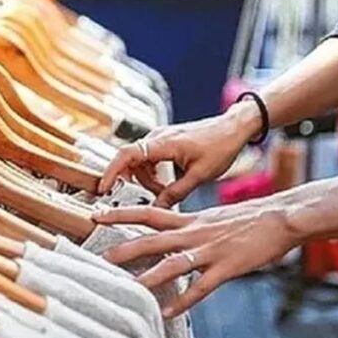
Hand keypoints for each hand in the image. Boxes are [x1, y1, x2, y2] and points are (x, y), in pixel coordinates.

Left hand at [92, 200, 300, 317]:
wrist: (281, 217)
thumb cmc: (248, 218)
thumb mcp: (212, 217)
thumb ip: (189, 225)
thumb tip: (170, 233)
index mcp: (190, 219)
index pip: (148, 212)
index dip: (121, 212)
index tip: (97, 213)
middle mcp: (194, 232)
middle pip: (152, 238)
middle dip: (124, 248)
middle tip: (100, 256)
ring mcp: (210, 250)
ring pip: (173, 264)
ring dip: (149, 277)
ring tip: (129, 289)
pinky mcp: (227, 267)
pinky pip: (201, 287)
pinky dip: (184, 300)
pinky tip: (168, 311)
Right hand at [98, 103, 262, 207]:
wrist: (233, 129)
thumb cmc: (221, 146)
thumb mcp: (200, 175)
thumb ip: (175, 193)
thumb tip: (158, 208)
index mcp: (164, 143)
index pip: (127, 154)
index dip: (112, 171)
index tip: (104, 188)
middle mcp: (157, 137)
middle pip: (131, 161)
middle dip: (133, 181)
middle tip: (141, 197)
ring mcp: (160, 138)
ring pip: (139, 162)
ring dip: (146, 180)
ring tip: (164, 192)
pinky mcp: (165, 142)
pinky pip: (149, 159)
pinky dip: (153, 174)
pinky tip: (167, 184)